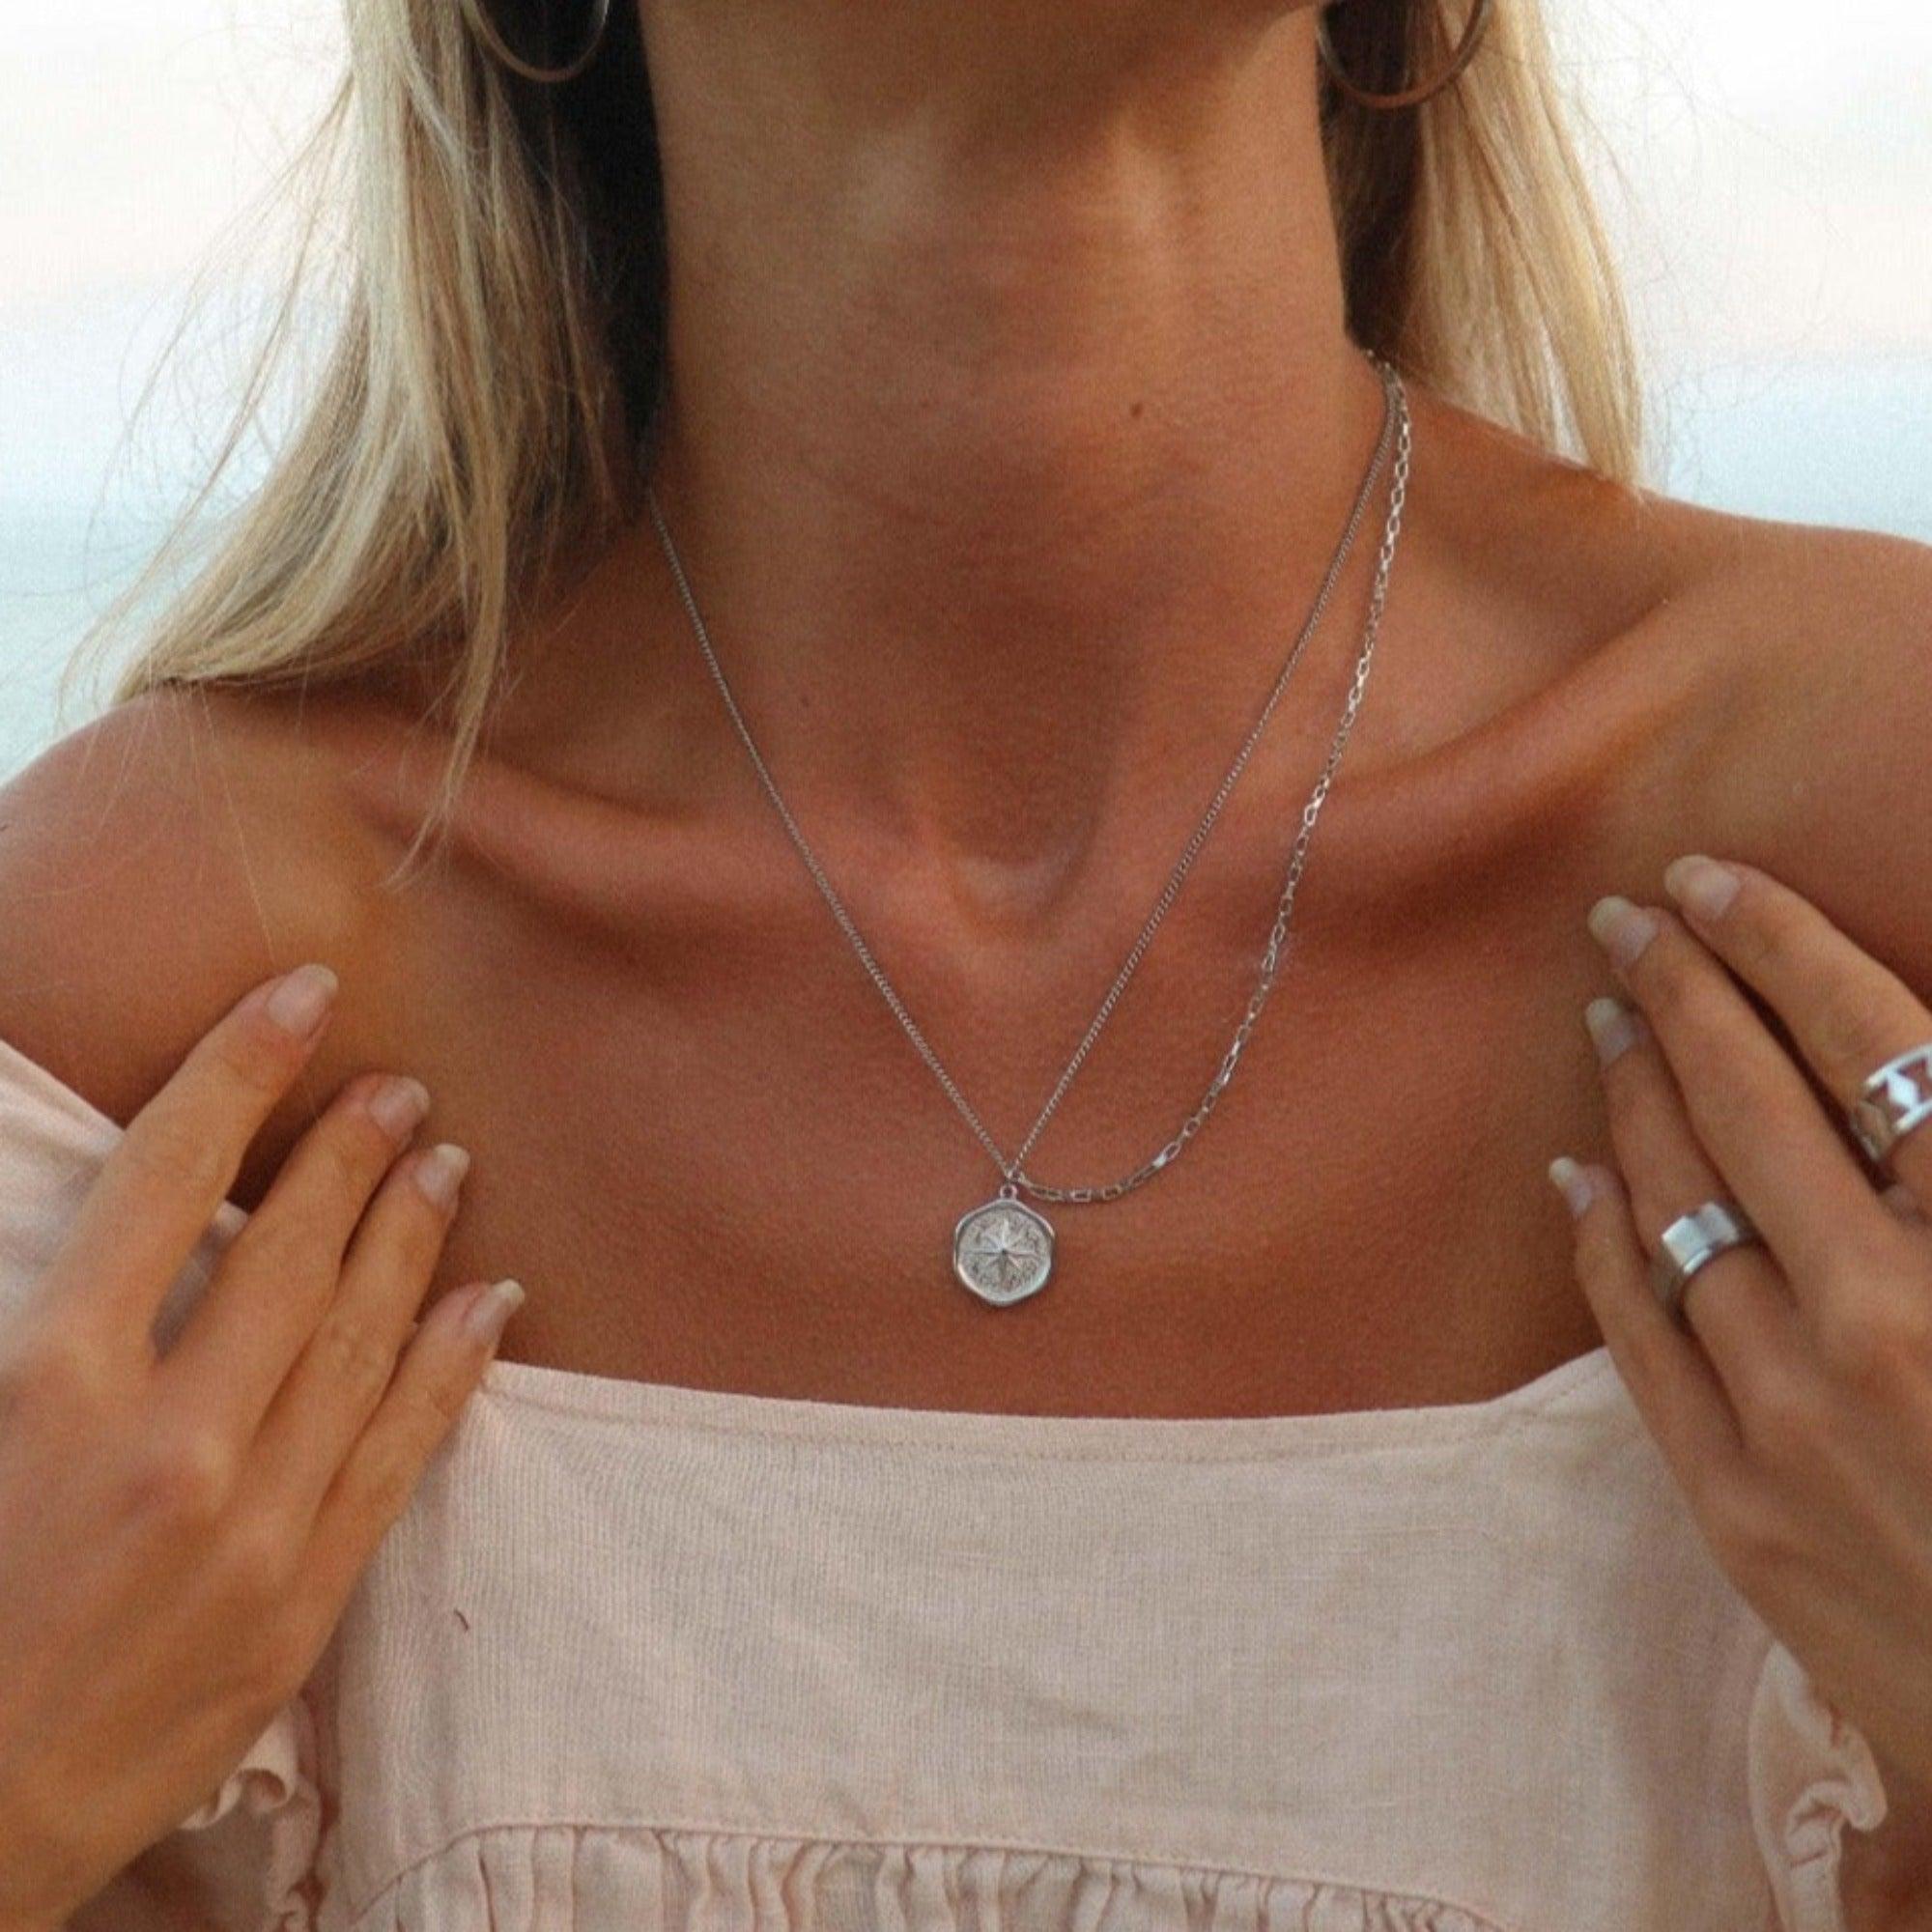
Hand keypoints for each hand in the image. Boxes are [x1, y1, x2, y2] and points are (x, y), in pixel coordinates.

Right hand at [0, 964, 523, 1927]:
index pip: (163, 1181)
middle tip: (401, 1087)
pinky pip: (399, 1452)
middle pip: (286, 1252)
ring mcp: (250, 1525)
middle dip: (351, 1153)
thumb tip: (133, 1227)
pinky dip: (450, 1366)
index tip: (302, 998)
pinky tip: (489, 1298)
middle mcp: (164, 1443)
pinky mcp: (304, 1599)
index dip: (239, 1073)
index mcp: (47, 1385)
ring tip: (449, 1159)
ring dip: (412, 1236)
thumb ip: (55, 1320)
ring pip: (360, 1338)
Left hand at [1549, 855, 1931, 1817]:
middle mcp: (1881, 1315)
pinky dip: (1601, 1241)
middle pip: (1748, 1106)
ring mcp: (1790, 1412)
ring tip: (1607, 1020)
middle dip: (1679, 993)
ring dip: (1634, 1100)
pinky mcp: (1730, 1499)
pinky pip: (1637, 1333)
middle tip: (1625, 920)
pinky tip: (1576, 1174)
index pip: (1866, 1046)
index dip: (1779, 947)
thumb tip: (1898, 1078)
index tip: (1712, 881)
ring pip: (1676, 1206)